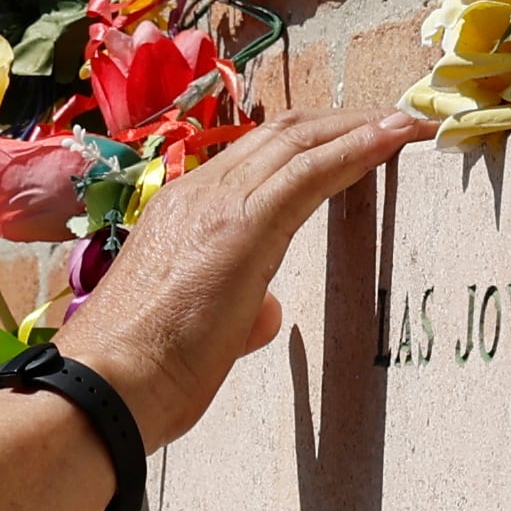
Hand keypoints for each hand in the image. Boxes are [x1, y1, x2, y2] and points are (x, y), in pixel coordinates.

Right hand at [53, 107, 432, 448]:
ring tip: (406, 121)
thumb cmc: (142, 376)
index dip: (307, 146)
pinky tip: (393, 137)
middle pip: (280, 137)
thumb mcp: (200, 334)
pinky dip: (357, 148)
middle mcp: (197, 194)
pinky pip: (310, 172)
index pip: (254, 162)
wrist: (104, 388)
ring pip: (299, 143)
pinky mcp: (242, 226)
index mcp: (182, 214)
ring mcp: (217, 205)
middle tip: (391, 121)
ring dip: (358, 128)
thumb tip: (266, 313)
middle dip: (340, 124)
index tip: (352, 144)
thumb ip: (238, 313)